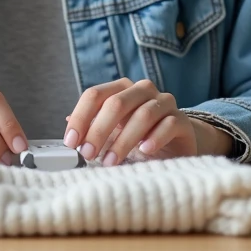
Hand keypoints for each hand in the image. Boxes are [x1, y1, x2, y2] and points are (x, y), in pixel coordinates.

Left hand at [63, 78, 197, 165]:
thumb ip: (92, 126)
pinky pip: (169, 124)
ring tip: (110, 161)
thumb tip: (67, 123)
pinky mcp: (182, 121)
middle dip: (98, 130)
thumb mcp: (112, 132)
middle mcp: (142, 90)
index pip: (95, 95)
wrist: (176, 145)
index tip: (71, 142)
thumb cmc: (138, 137)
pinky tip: (143, 151)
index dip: (81, 117)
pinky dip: (155, 138)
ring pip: (142, 114)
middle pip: (117, 103)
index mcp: (121, 89)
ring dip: (123, 140)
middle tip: (87, 154)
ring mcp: (164, 103)